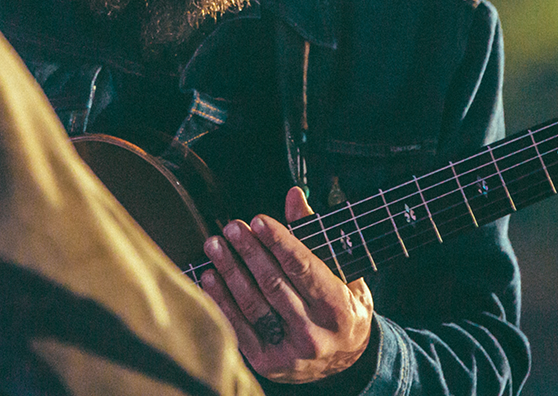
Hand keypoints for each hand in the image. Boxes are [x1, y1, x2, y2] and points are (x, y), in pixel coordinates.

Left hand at [201, 187, 373, 383]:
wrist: (346, 362)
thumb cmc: (342, 306)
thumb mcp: (342, 271)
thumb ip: (314, 233)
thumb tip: (294, 195)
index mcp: (337, 306)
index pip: (302, 267)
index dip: (278, 241)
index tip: (257, 220)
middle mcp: (315, 332)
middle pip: (274, 283)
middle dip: (249, 251)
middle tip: (231, 227)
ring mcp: (290, 351)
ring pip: (254, 305)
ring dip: (230, 272)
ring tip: (215, 246)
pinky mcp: (269, 363)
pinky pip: (240, 328)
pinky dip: (222, 301)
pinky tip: (210, 278)